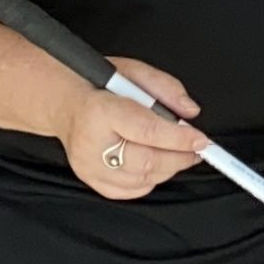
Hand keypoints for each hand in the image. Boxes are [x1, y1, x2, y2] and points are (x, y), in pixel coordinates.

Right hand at [58, 56, 204, 199]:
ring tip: (178, 154)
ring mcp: (88, 166)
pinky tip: (156, 165)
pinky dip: (149, 181)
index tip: (200, 139)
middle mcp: (91, 144)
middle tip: (196, 150)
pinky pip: (128, 191)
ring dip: (167, 169)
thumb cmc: (98, 85)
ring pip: (140, 180)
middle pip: (145, 162)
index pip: (147, 131)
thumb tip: (189, 111)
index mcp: (100, 110)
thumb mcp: (133, 71)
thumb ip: (165, 87)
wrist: (63, 102)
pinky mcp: (89, 180)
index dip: (179, 139)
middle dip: (178, 158)